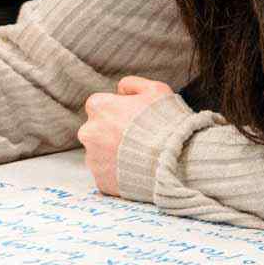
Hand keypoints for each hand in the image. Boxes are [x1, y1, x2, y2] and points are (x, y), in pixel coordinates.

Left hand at [78, 76, 174, 195]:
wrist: (174, 162)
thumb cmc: (166, 123)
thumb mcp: (156, 90)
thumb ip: (133, 84)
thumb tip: (121, 89)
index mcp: (99, 107)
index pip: (100, 105)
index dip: (118, 111)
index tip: (133, 118)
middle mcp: (89, 132)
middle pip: (96, 130)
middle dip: (112, 133)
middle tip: (137, 138)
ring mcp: (93, 158)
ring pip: (100, 153)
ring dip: (115, 153)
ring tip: (140, 156)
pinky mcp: (101, 180)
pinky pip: (107, 174)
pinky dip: (119, 173)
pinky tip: (137, 171)